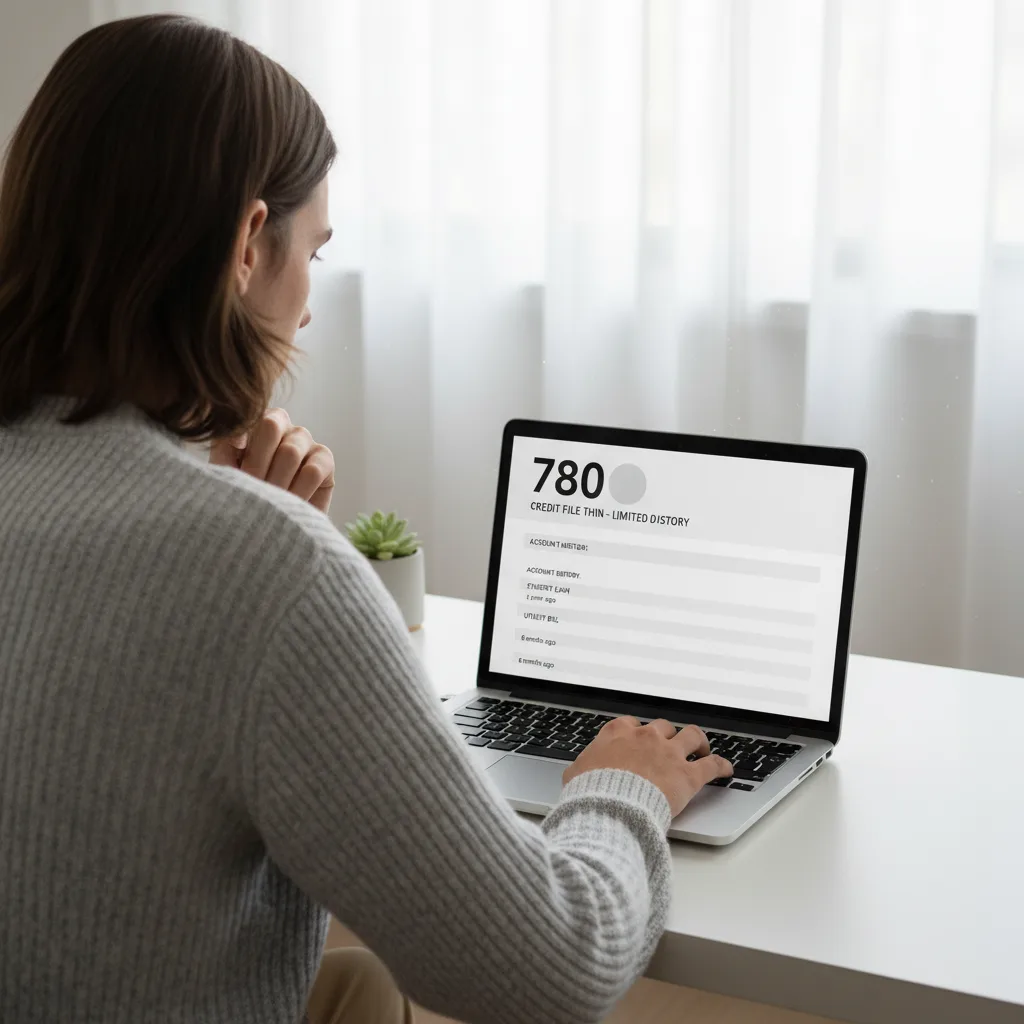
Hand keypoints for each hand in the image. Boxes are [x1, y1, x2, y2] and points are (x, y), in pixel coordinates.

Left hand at [209, 408, 334, 513]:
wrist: (264, 525)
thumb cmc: (242, 492)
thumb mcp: (224, 464)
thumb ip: (225, 443)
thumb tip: (238, 436)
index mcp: (258, 422)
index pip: (253, 415)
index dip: (241, 434)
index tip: (235, 458)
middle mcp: (284, 426)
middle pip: (272, 427)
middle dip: (256, 461)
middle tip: (251, 486)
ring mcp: (306, 441)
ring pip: (290, 451)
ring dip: (275, 481)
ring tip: (268, 500)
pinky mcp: (325, 460)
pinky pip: (312, 471)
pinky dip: (297, 491)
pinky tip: (290, 503)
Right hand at [563, 718, 732, 817]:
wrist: (609, 806)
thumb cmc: (590, 792)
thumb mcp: (575, 775)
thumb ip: (582, 768)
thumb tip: (577, 774)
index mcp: (618, 733)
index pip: (631, 724)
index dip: (637, 734)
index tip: (639, 741)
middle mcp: (646, 737)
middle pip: (663, 727)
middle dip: (668, 735)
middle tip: (671, 745)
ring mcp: (668, 753)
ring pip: (692, 736)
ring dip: (698, 742)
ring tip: (701, 748)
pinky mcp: (687, 775)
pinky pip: (711, 765)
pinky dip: (721, 766)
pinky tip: (726, 770)